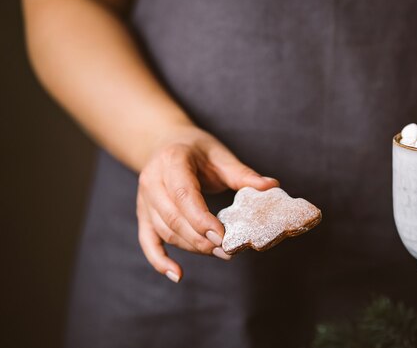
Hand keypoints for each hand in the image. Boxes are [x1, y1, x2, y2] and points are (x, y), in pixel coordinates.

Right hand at [136, 125, 278, 281]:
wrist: (167, 143)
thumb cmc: (197, 150)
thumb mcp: (220, 156)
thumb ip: (243, 174)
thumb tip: (272, 186)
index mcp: (172, 161)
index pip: (183, 194)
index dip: (201, 218)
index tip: (222, 236)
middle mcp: (152, 180)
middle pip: (172, 217)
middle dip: (200, 238)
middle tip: (228, 250)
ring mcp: (144, 199)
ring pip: (164, 231)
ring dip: (191, 247)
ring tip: (219, 254)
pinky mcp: (143, 214)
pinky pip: (147, 241)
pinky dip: (159, 260)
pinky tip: (178, 274)